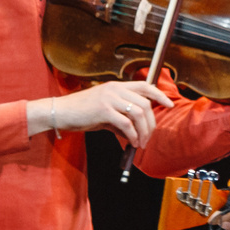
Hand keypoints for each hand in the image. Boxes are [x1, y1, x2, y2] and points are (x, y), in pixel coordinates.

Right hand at [28, 80, 172, 146]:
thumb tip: (135, 132)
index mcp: (116, 86)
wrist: (60, 112)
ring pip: (138, 113)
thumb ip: (120, 118)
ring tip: (140, 142)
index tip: (169, 105)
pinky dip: (132, 135)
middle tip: (148, 137)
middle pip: (145, 103)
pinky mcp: (104, 110)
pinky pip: (126, 124)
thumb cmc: (81, 113)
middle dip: (151, 123)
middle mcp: (115, 89)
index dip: (160, 95)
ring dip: (143, 131)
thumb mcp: (104, 112)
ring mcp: (109, 98)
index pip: (145, 86)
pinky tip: (131, 142)